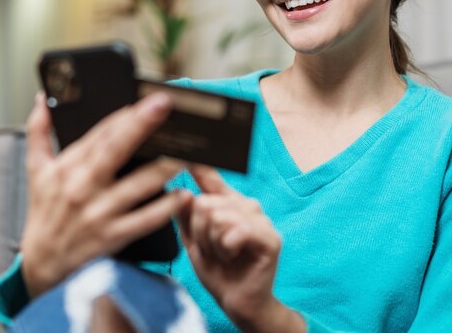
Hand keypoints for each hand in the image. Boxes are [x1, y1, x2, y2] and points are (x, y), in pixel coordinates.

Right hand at [20, 92, 190, 297]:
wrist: (40, 265)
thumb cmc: (44, 212)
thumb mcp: (36, 170)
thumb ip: (38, 131)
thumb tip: (42, 99)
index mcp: (69, 167)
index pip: (100, 133)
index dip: (125, 115)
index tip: (148, 99)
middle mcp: (84, 187)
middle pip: (116, 149)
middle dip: (141, 125)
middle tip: (164, 105)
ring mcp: (100, 212)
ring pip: (138, 184)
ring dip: (164, 167)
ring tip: (187, 151)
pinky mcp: (114, 236)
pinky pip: (145, 220)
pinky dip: (165, 208)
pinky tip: (183, 194)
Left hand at [178, 166, 304, 332]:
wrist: (237, 302)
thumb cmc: (218, 271)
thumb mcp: (192, 242)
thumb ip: (185, 216)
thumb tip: (181, 190)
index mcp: (229, 203)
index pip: (211, 177)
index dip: (200, 163)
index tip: (188, 149)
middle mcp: (247, 205)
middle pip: (205, 203)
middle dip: (200, 233)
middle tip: (213, 250)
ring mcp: (261, 219)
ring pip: (218, 216)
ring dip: (213, 244)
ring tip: (224, 255)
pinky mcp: (270, 237)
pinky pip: (235, 230)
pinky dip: (226, 248)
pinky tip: (234, 256)